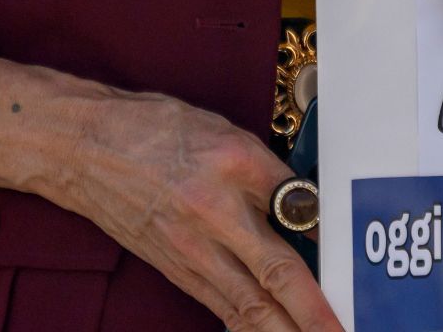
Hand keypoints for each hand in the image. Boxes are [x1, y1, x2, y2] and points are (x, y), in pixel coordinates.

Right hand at [65, 88, 337, 331]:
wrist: (84, 148)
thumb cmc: (154, 131)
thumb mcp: (225, 134)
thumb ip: (270, 174)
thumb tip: (310, 209)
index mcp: (232, 169)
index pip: (296, 210)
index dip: (329, 238)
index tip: (357, 267)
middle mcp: (212, 217)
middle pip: (272, 277)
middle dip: (310, 314)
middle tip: (338, 331)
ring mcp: (190, 250)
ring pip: (246, 305)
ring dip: (281, 329)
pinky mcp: (175, 269)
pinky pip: (220, 305)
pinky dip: (248, 325)